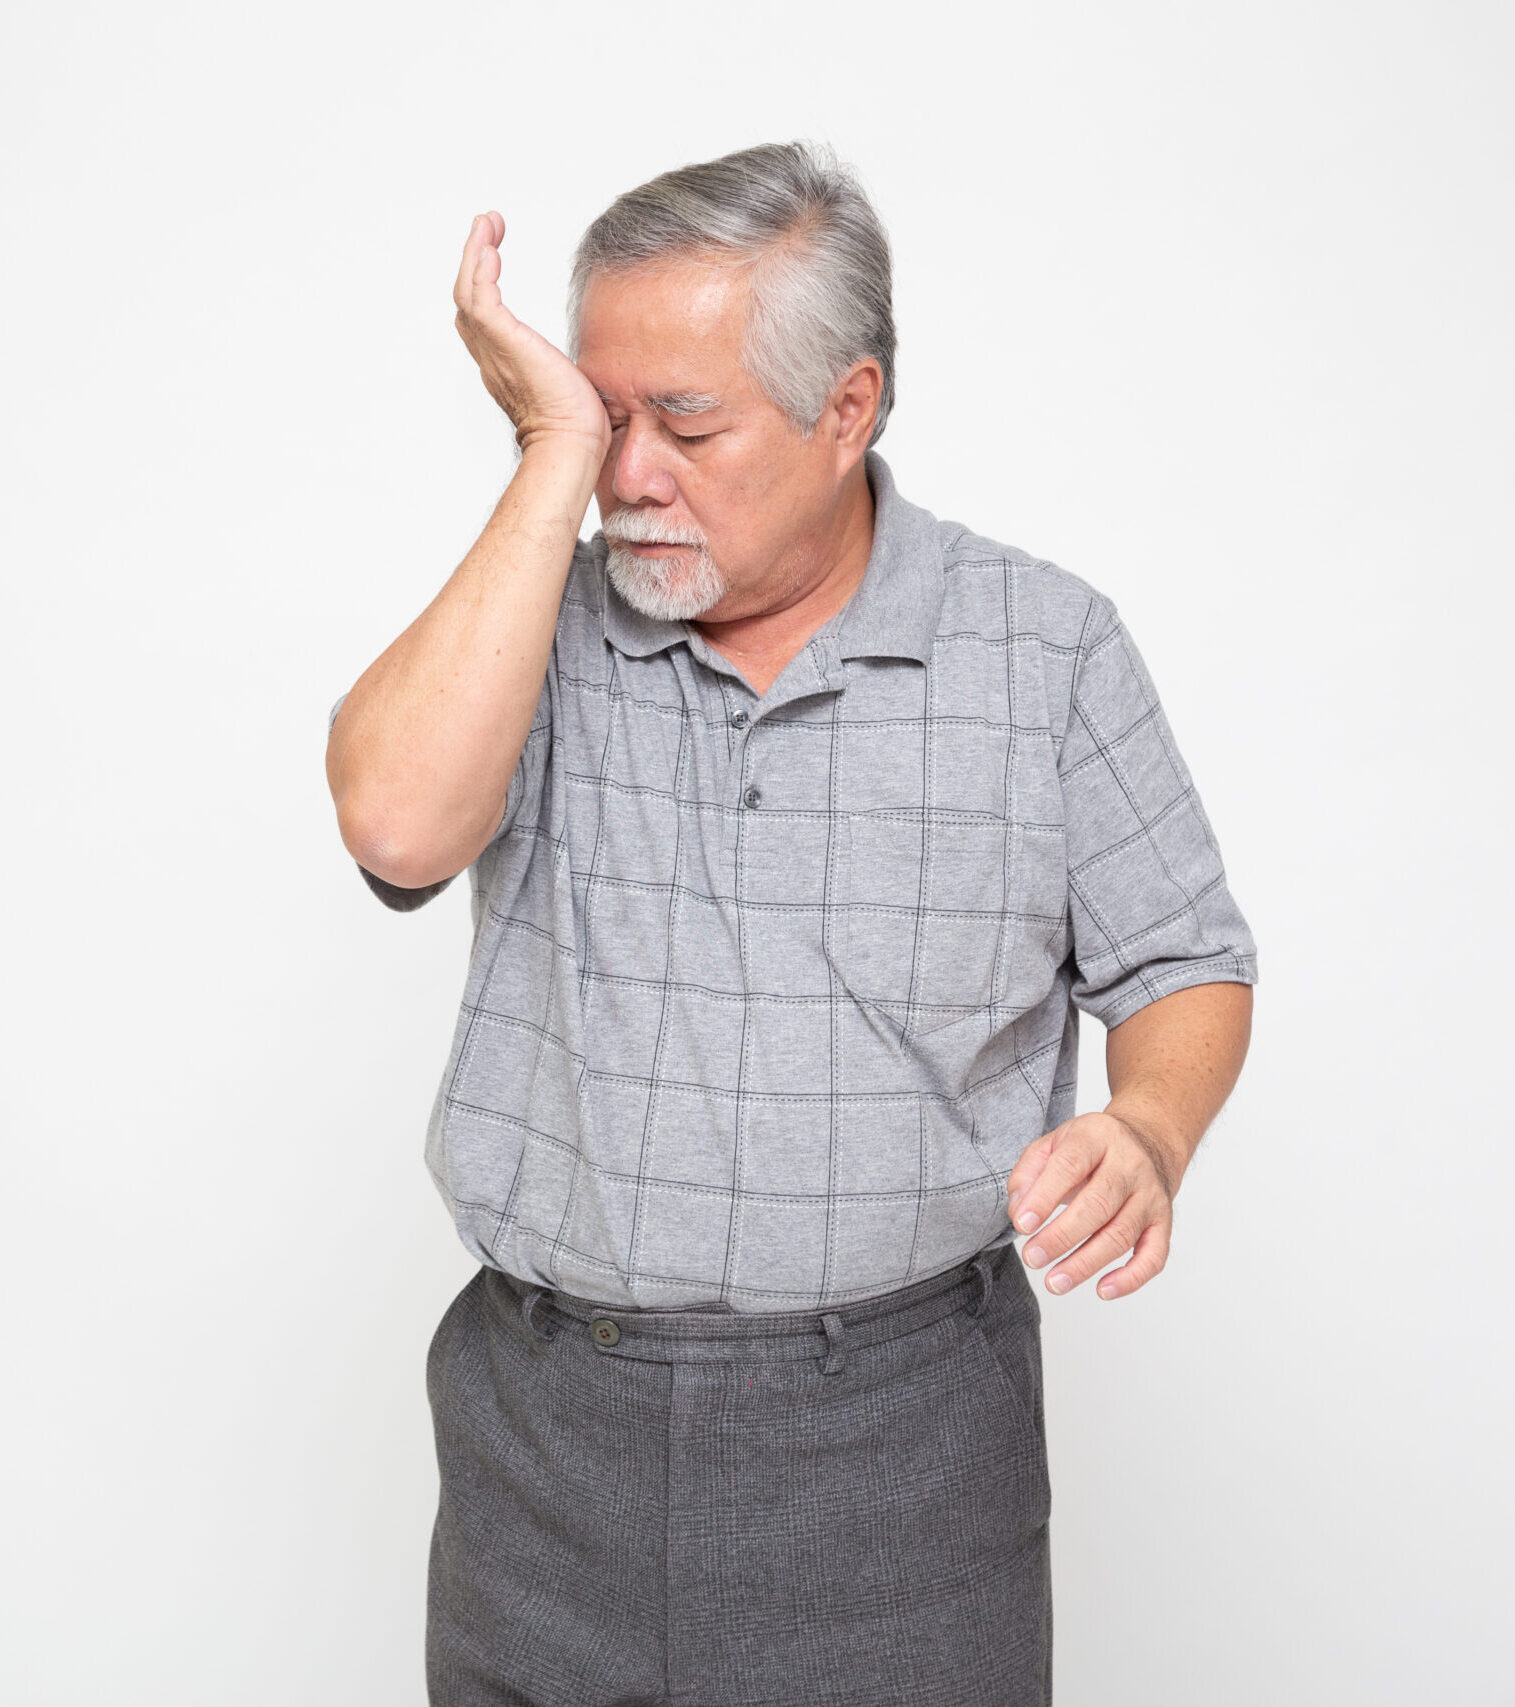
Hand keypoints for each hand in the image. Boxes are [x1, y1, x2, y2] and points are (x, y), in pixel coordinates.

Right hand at [452, 212, 610, 459]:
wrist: (571, 443)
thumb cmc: (576, 428)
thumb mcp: (567, 385)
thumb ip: (563, 369)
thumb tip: (582, 369)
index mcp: (505, 367)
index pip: (482, 320)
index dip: (482, 285)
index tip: (493, 256)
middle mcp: (492, 357)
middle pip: (467, 299)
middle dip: (472, 260)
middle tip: (487, 227)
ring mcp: (495, 350)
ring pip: (468, 292)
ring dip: (474, 253)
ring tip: (486, 223)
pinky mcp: (505, 342)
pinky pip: (480, 297)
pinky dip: (481, 268)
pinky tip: (490, 246)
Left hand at [1004, 1110, 1181, 1299]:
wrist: (1148, 1141)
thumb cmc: (1091, 1149)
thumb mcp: (1054, 1144)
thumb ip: (1028, 1174)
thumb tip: (1018, 1212)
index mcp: (1097, 1136)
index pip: (1070, 1166)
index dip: (1044, 1198)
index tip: (1023, 1225)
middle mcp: (1130, 1165)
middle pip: (1098, 1205)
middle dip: (1061, 1236)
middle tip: (1032, 1258)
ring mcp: (1151, 1195)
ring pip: (1121, 1234)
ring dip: (1085, 1263)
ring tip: (1055, 1282)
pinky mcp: (1163, 1222)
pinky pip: (1154, 1255)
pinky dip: (1130, 1278)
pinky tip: (1103, 1290)